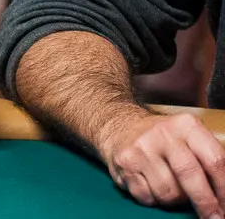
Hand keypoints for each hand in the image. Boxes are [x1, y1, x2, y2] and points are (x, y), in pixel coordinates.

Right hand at [100, 112, 224, 217]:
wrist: (118, 125)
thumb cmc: (162, 139)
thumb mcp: (189, 137)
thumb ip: (208, 159)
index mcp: (187, 125)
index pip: (215, 159)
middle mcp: (163, 133)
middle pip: (191, 175)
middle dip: (205, 203)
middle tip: (213, 217)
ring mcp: (141, 148)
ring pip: (169, 192)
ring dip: (174, 199)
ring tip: (170, 186)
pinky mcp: (124, 163)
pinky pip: (147, 196)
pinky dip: (152, 198)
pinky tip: (150, 184)